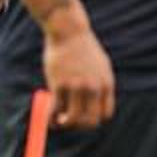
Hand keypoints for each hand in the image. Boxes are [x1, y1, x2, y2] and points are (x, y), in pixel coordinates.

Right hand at [42, 13, 113, 129]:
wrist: (68, 31)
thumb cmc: (82, 47)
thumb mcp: (99, 65)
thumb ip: (99, 84)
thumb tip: (93, 103)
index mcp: (106, 84)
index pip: (105, 115)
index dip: (93, 120)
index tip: (83, 116)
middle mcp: (94, 88)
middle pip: (91, 121)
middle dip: (79, 126)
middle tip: (69, 121)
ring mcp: (76, 87)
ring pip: (72, 119)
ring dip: (65, 125)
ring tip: (58, 122)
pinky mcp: (59, 84)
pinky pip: (55, 110)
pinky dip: (51, 119)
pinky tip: (49, 119)